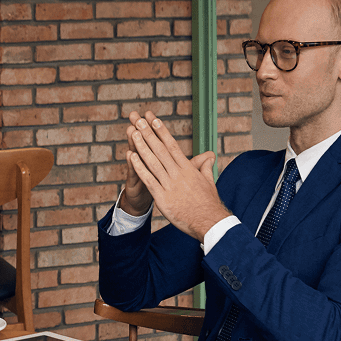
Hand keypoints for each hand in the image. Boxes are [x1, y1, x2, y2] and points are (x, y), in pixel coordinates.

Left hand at [125, 111, 227, 240]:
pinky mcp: (162, 197)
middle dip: (149, 133)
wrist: (209, 221)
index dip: (162, 132)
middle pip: (161, 150)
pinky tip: (131, 156)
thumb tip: (209, 156)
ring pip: (153, 161)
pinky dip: (139, 167)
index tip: (154, 119)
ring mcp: (169, 184)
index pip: (172, 146)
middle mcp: (178, 174)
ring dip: (142, 146)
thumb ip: (205, 167)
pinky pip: (148, 179)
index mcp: (188, 169)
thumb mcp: (208, 181)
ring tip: (133, 132)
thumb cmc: (209, 203)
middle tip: (139, 119)